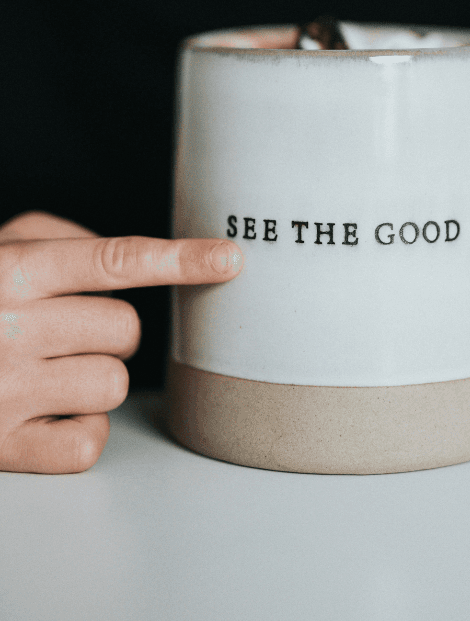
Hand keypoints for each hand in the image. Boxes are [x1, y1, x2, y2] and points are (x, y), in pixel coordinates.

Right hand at [0, 210, 242, 473]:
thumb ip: (61, 240)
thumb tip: (132, 261)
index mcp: (13, 271)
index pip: (114, 260)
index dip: (179, 258)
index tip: (229, 258)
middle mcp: (11, 328)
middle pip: (126, 332)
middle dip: (110, 332)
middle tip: (66, 331)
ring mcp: (6, 392)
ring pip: (114, 386)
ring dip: (95, 379)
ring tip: (49, 370)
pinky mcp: (1, 446)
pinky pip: (88, 443)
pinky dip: (79, 430)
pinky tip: (45, 412)